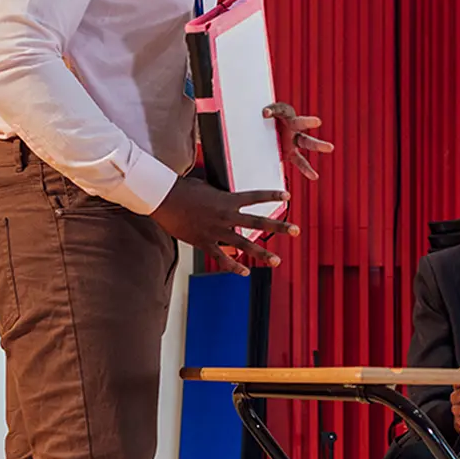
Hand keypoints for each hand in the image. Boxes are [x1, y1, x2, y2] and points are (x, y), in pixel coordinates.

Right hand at [151, 176, 296, 275]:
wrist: (163, 199)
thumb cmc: (182, 189)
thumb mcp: (206, 186)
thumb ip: (220, 193)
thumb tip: (225, 194)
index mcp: (227, 199)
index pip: (255, 197)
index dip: (272, 196)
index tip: (287, 197)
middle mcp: (226, 216)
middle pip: (258, 222)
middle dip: (279, 226)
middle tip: (296, 230)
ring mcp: (217, 231)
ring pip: (245, 245)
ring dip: (262, 253)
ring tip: (277, 261)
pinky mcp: (205, 243)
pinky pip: (222, 258)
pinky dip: (234, 266)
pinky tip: (245, 272)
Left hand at [264, 102, 334, 181]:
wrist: (264, 134)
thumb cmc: (261, 123)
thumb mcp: (258, 119)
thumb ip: (259, 119)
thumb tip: (262, 116)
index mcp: (283, 114)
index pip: (280, 110)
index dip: (273, 110)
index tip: (264, 113)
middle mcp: (291, 126)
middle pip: (301, 123)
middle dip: (308, 122)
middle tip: (317, 121)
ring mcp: (293, 140)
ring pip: (307, 142)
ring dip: (317, 145)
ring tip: (330, 147)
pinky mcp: (291, 153)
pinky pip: (301, 161)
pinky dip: (307, 169)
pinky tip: (314, 176)